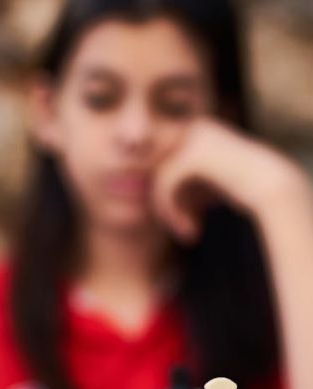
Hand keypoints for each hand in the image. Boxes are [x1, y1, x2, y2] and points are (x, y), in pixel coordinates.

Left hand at [150, 117, 307, 241]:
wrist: (274, 186)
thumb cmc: (244, 187)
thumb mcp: (205, 184)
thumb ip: (180, 180)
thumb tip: (144, 188)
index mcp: (196, 128)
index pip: (162, 161)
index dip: (163, 192)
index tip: (177, 216)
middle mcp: (192, 127)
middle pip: (157, 169)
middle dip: (163, 202)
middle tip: (178, 226)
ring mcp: (192, 138)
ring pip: (158, 179)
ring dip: (166, 211)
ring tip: (184, 230)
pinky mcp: (192, 155)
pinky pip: (165, 186)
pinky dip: (171, 212)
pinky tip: (189, 229)